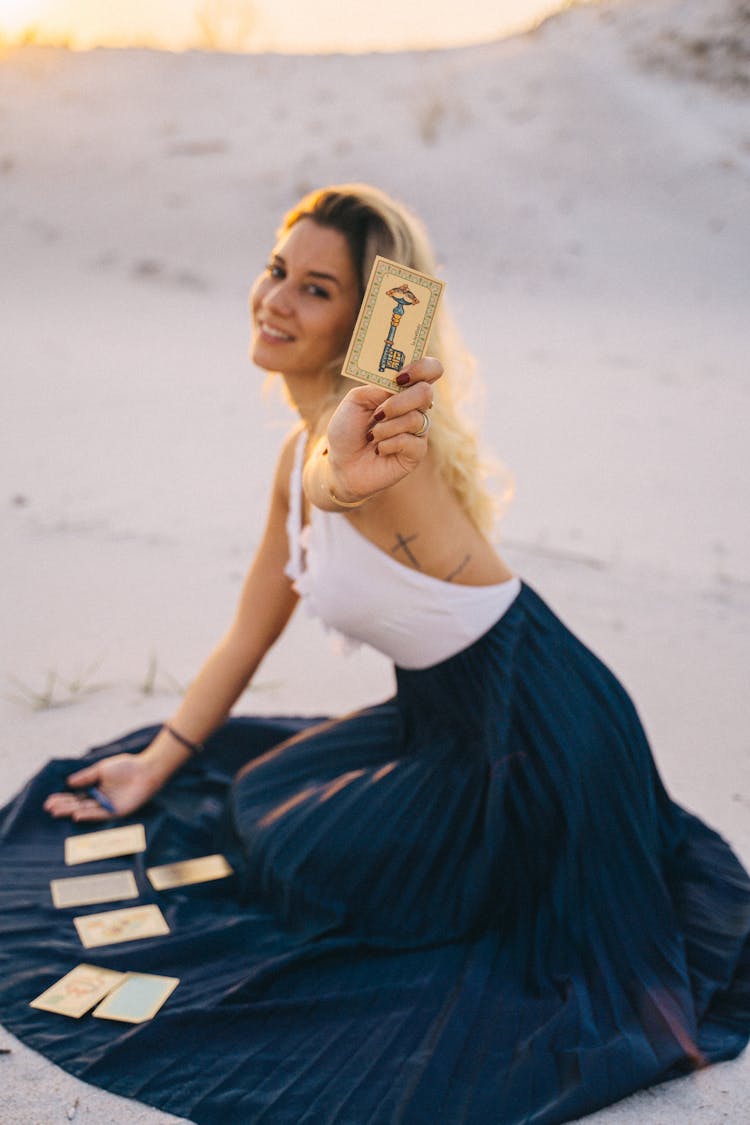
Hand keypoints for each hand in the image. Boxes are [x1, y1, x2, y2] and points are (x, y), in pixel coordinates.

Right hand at [43, 753, 161, 822]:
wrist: (146, 769)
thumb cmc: (126, 766)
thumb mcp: (101, 769)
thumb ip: (86, 777)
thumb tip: (68, 783)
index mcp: (96, 789)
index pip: (76, 797)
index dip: (63, 799)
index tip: (49, 801)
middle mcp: (100, 800)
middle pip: (78, 805)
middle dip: (63, 807)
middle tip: (49, 808)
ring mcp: (108, 806)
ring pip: (86, 810)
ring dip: (71, 811)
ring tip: (57, 811)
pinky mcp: (117, 812)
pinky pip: (100, 815)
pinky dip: (88, 815)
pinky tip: (76, 815)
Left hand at [326, 356, 441, 499]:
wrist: (342, 464)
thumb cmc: (348, 430)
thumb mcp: (354, 401)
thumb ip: (376, 387)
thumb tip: (397, 386)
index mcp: (403, 389)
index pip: (430, 370)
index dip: (422, 368)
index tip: (400, 377)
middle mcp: (415, 407)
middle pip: (425, 393)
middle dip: (398, 402)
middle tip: (378, 413)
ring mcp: (418, 430)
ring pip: (414, 419)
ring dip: (386, 428)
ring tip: (372, 436)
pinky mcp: (417, 452)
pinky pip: (410, 441)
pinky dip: (388, 444)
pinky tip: (379, 450)